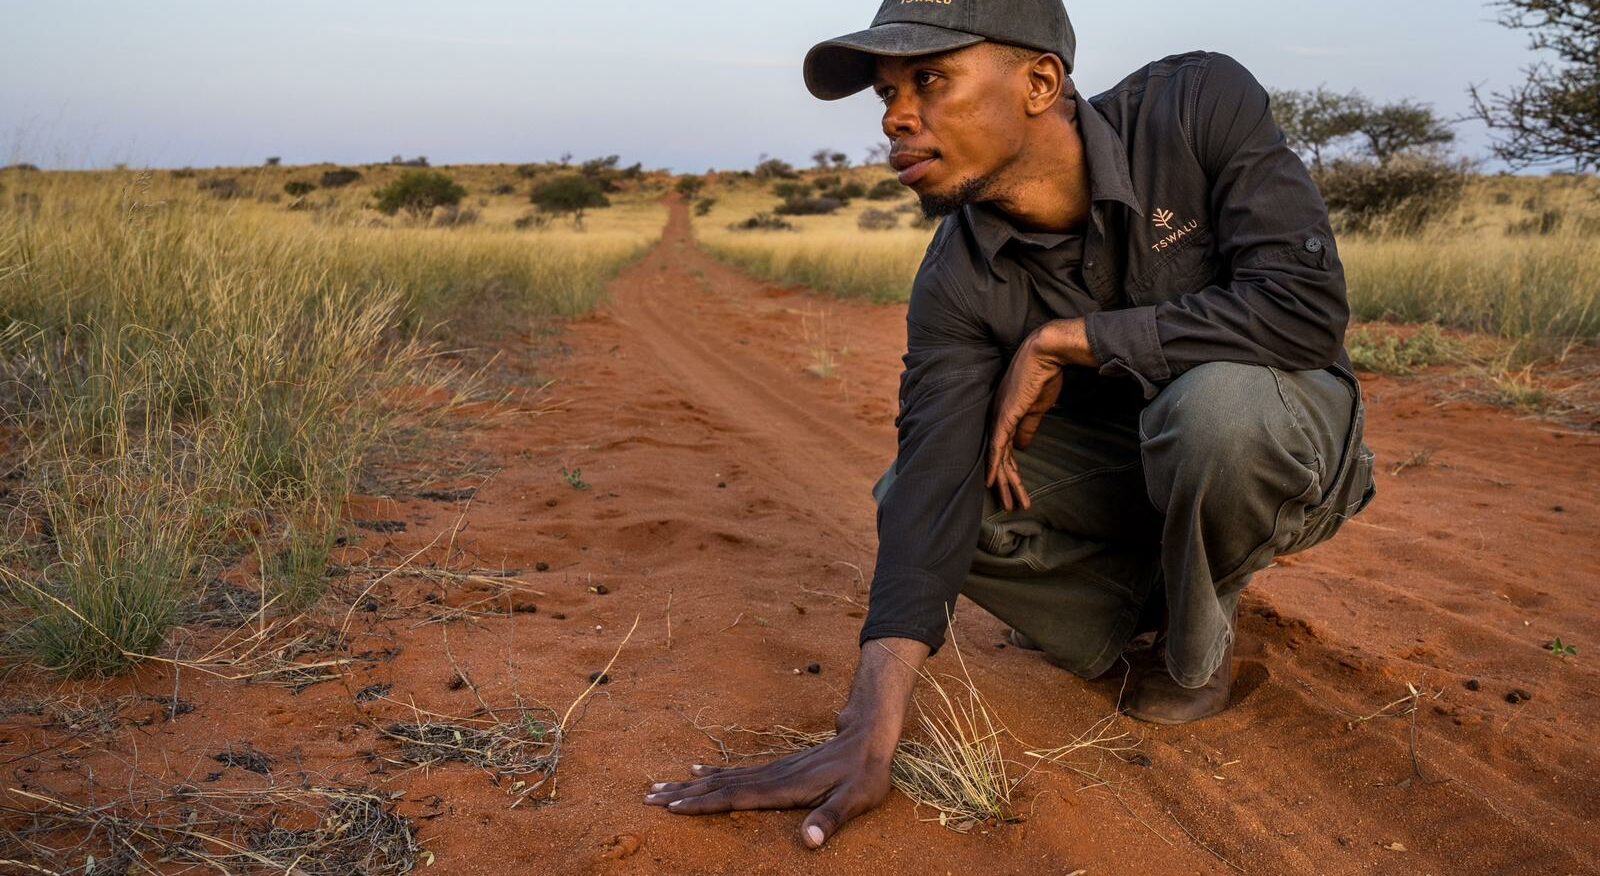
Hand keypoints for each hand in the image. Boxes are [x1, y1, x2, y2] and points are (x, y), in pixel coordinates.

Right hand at [645, 637, 927, 848]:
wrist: (871, 732)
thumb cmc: (867, 771)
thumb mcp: (856, 799)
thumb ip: (830, 819)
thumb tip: (808, 842)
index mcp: (784, 788)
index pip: (735, 798)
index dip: (704, 805)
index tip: (672, 808)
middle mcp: (773, 776)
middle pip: (720, 786)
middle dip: (684, 794)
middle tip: (649, 797)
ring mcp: (774, 769)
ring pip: (724, 778)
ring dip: (692, 785)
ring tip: (662, 787)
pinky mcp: (779, 766)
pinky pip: (737, 772)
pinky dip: (714, 775)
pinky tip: (699, 772)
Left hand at [985, 330, 1070, 512]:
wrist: (1045, 355)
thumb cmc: (1043, 377)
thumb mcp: (1037, 409)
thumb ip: (1028, 427)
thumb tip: (1023, 447)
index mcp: (1005, 417)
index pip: (1006, 451)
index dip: (1010, 472)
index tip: (1015, 490)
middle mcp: (997, 419)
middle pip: (1000, 459)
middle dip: (1006, 484)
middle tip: (1011, 505)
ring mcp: (999, 418)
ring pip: (998, 458)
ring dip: (1005, 482)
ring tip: (1009, 503)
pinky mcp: (1004, 416)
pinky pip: (997, 446)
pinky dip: (994, 465)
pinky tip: (993, 482)